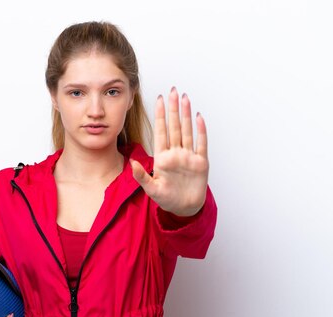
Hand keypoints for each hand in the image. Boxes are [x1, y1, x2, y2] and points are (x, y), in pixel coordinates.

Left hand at [131, 88, 208, 216]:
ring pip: (187, 131)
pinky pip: (201, 143)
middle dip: (173, 109)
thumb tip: (131, 164)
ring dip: (186, 115)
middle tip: (172, 91)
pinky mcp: (201, 163)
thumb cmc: (167, 199)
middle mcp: (176, 153)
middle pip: (174, 126)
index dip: (160, 116)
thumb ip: (142, 176)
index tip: (158, 100)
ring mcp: (188, 156)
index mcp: (162, 158)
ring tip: (185, 98)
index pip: (161, 132)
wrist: (184, 209)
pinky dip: (201, 130)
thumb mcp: (151, 189)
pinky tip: (199, 117)